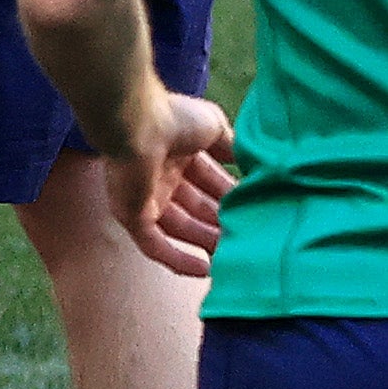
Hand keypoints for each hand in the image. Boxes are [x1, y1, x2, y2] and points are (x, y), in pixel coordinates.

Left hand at [100, 91, 236, 278]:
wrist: (136, 123)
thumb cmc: (173, 119)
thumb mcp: (213, 127)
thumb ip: (230, 145)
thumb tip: (248, 160)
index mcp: (178, 154)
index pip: (209, 182)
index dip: (232, 198)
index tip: (258, 213)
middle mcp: (160, 175)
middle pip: (196, 208)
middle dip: (222, 224)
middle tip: (252, 241)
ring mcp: (143, 195)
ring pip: (179, 229)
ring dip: (206, 244)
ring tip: (236, 258)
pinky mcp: (130, 213)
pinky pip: (153, 244)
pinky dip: (177, 258)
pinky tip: (204, 270)